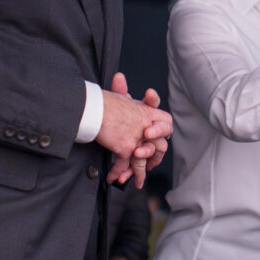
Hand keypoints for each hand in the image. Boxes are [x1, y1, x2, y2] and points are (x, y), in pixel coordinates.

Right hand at [97, 73, 171, 187]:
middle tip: (149, 166)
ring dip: (138, 172)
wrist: (93, 107)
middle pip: (160, 145)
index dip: (163, 133)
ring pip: (143, 159)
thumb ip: (124, 94)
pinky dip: (118, 173)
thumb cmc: (103, 101)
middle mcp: (146, 125)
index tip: (155, 141)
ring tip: (136, 180)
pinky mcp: (126, 148)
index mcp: (148, 112)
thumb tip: (120, 79)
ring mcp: (138, 137)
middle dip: (154, 158)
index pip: (166, 122)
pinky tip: (113, 177)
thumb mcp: (119, 96)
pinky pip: (125, 165)